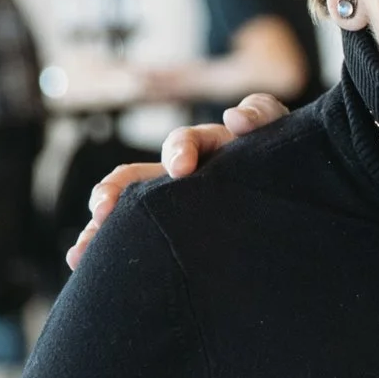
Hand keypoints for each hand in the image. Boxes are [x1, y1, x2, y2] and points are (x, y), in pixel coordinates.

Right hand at [64, 93, 293, 269]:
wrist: (298, 198)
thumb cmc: (287, 159)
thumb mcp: (282, 132)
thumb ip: (262, 116)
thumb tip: (234, 118)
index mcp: (212, 146)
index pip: (188, 141)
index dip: (180, 150)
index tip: (180, 170)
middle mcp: (185, 173)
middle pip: (139, 175)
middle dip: (118, 190)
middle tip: (103, 210)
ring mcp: (174, 202)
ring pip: (127, 208)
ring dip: (100, 225)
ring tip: (82, 248)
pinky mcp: (171, 228)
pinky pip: (130, 234)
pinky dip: (103, 245)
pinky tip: (80, 262)